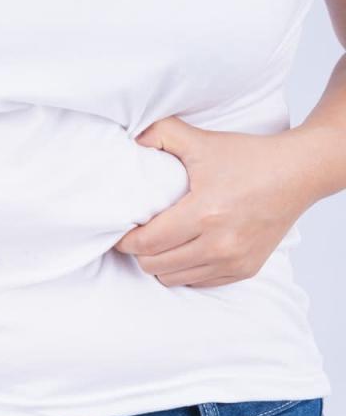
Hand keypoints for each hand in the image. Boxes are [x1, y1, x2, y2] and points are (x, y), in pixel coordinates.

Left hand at [113, 116, 318, 287]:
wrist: (298, 173)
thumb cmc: (249, 158)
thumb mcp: (201, 141)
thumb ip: (162, 133)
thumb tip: (134, 139)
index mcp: (204, 213)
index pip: (147, 243)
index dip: (125, 241)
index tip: (119, 232)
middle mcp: (220, 244)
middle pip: (155, 265)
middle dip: (139, 252)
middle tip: (137, 235)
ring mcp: (234, 260)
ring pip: (174, 278)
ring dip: (160, 263)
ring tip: (158, 243)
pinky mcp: (245, 269)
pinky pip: (199, 281)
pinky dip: (185, 270)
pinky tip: (182, 250)